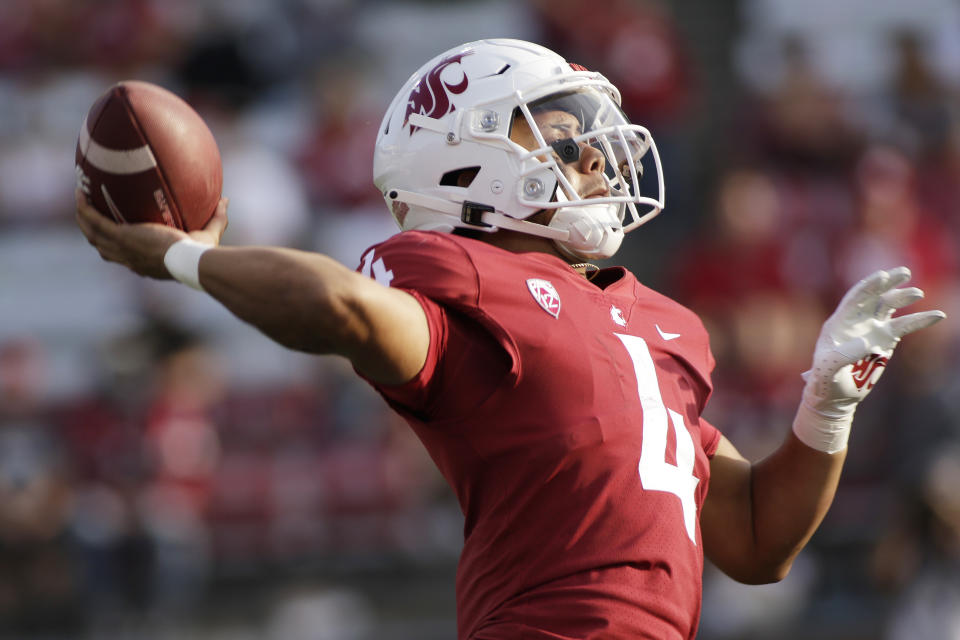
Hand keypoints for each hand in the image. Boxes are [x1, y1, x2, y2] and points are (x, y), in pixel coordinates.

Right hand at [75, 190, 228, 279]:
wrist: (190, 261)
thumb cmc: (201, 255)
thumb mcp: (208, 236)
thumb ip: (217, 219)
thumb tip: (225, 201)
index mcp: (145, 264)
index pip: (126, 258)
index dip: (117, 248)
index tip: (117, 236)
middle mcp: (129, 259)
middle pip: (103, 248)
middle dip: (93, 233)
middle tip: (90, 216)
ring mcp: (123, 248)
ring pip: (93, 234)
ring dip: (83, 219)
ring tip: (80, 201)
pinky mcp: (121, 236)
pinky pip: (95, 221)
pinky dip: (85, 209)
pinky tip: (81, 193)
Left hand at [803, 266, 945, 417]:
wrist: (836, 395)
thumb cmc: (825, 380)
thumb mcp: (828, 368)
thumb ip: (843, 354)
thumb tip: (866, 341)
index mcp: (839, 322)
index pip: (855, 298)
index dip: (869, 286)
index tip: (883, 276)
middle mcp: (857, 321)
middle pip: (874, 296)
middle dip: (888, 283)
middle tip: (904, 272)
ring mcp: (872, 329)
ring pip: (889, 307)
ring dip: (903, 298)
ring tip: (917, 293)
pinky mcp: (886, 341)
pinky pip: (905, 326)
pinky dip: (920, 320)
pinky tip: (937, 315)